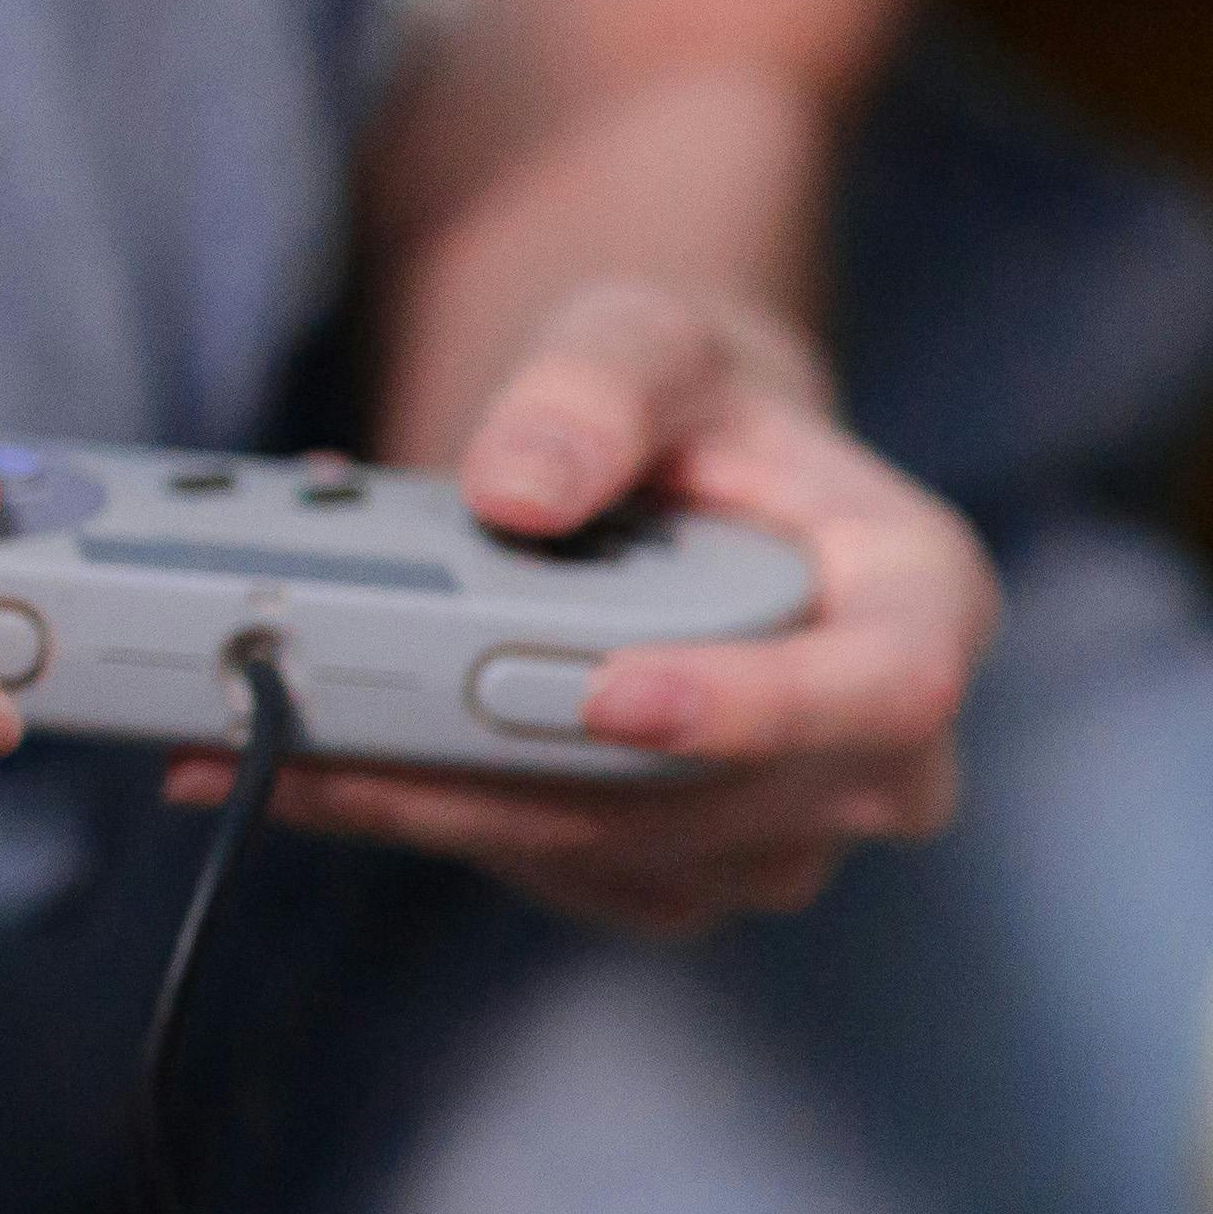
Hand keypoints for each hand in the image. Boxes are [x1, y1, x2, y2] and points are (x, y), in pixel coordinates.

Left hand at [189, 275, 989, 933]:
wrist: (663, 483)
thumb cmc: (687, 408)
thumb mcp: (646, 337)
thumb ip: (594, 388)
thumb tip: (517, 493)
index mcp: (924, 603)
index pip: (890, 689)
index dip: (761, 710)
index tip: (612, 695)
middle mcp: (880, 746)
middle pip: (730, 802)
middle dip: (534, 774)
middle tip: (354, 727)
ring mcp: (785, 824)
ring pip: (635, 856)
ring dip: (459, 811)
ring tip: (289, 737)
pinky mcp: (682, 868)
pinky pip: (572, 876)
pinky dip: (445, 826)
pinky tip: (333, 762)